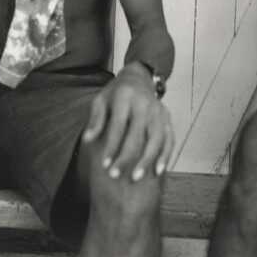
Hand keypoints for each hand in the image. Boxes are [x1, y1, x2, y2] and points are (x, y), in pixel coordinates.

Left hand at [82, 62, 173, 181]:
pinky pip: (169, 138)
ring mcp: (158, 111)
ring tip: (136, 178)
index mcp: (125, 97)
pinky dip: (165, 155)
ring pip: (156, 139)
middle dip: (126, 157)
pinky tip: (158, 171)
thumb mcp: (101, 100)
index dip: (112, 146)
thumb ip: (95, 119)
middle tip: (115, 175)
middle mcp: (145, 103)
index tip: (104, 165)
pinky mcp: (167, 118)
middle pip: (137, 135)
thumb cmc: (115, 95)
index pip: (118, 126)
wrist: (137, 79)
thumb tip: (87, 140)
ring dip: (147, 160)